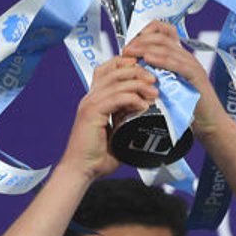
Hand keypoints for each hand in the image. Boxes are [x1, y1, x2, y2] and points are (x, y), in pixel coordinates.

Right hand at [63, 55, 156, 178]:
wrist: (81, 170)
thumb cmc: (97, 156)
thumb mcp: (118, 131)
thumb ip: (128, 118)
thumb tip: (148, 112)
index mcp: (95, 99)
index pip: (109, 69)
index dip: (127, 65)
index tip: (146, 75)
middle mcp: (91, 97)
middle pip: (114, 70)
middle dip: (137, 71)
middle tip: (153, 81)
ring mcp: (90, 104)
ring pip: (117, 82)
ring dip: (138, 85)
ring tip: (154, 93)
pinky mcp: (92, 113)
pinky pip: (116, 98)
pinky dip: (132, 99)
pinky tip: (143, 106)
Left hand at [119, 22, 227, 134]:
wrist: (209, 122)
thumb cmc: (187, 109)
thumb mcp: (166, 88)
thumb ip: (154, 76)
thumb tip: (131, 72)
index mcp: (178, 56)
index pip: (162, 31)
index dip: (143, 34)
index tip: (129, 45)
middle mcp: (186, 57)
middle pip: (161, 37)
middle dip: (140, 41)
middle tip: (126, 50)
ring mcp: (192, 64)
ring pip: (167, 48)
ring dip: (145, 48)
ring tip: (131, 53)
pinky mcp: (196, 76)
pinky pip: (178, 64)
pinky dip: (161, 60)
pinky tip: (148, 59)